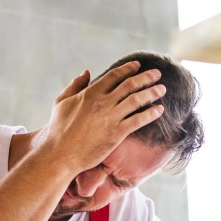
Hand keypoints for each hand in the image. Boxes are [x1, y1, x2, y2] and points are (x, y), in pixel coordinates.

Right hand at [41, 61, 166, 174]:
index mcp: (90, 93)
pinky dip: (150, 114)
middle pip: (129, 85)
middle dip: (146, 78)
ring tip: (162, 89)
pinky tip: (159, 110)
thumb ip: (75, 85)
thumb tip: (86, 72)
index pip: (114, 76)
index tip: (138, 66)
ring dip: (151, 93)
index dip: (128, 69)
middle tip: (157, 74)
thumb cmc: (58, 130)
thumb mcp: (61, 102)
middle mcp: (102, 103)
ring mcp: (110, 118)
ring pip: (136, 100)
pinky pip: (138, 120)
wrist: (61, 154)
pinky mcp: (116, 134)